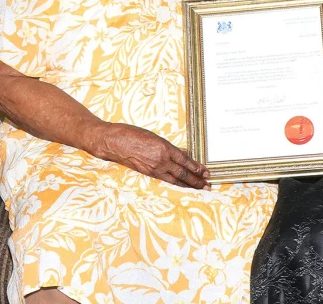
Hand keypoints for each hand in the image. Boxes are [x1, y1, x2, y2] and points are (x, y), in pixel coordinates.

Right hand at [95, 122, 209, 189]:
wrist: (114, 142)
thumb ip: (169, 147)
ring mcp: (154, 168)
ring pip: (176, 180)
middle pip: (183, 173)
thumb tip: (183, 153)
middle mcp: (161, 160)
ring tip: (200, 188)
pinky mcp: (147, 173)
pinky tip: (182, 186)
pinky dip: (176, 183)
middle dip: (197, 180)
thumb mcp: (155, 137)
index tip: (206, 171)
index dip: (197, 167)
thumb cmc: (132, 134)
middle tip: (208, 184)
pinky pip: (165, 180)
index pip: (186, 160)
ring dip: (189, 185)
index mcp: (164, 148)